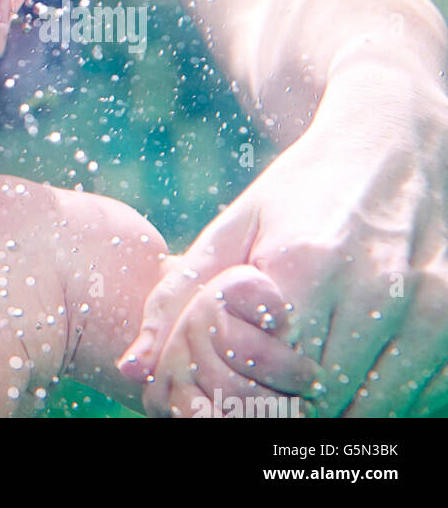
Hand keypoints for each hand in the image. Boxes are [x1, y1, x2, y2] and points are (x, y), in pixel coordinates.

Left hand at [120, 70, 447, 415]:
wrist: (395, 145)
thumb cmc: (304, 188)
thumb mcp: (234, 224)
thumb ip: (177, 293)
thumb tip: (133, 368)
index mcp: (304, 260)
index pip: (270, 374)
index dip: (245, 390)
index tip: (229, 381)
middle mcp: (372, 286)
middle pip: (321, 398)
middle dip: (286, 403)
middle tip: (264, 386)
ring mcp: (424, 306)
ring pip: (371, 406)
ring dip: (334, 406)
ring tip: (304, 373)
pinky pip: (414, 395)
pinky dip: (378, 395)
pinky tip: (350, 362)